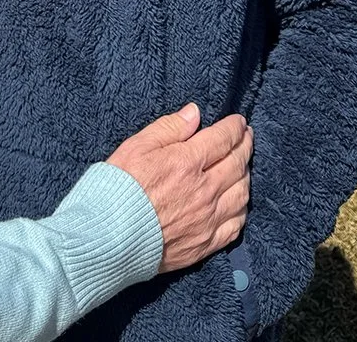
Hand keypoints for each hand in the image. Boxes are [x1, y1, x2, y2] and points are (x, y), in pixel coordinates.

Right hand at [107, 103, 251, 272]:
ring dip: (246, 175)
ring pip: (242, 193)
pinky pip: (236, 225)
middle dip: (245, 145)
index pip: (223, 139)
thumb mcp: (136, 146)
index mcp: (187, 162)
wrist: (110, 237)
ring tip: (243, 165)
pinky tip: (239, 202)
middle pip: (237, 163)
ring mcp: (208, 219)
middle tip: (247, 136)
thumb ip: (168, 128)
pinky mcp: (206, 243)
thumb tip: (194, 113)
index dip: (234, 127)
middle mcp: (204, 190)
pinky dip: (242, 209)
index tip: (239, 121)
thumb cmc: (119, 187)